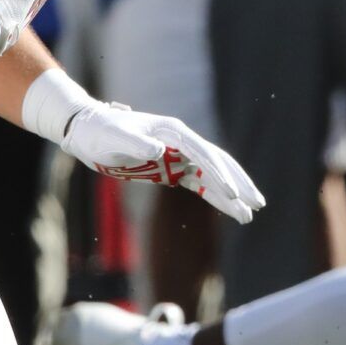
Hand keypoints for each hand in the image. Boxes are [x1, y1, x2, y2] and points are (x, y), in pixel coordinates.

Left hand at [65, 104, 264, 222]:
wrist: (87, 131)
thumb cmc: (100, 132)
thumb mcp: (114, 138)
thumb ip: (136, 143)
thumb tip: (160, 150)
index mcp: (173, 131)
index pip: (203, 154)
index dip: (220, 174)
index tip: (233, 194)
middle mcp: (180, 141)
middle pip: (217, 162)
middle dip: (238, 183)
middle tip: (258, 204)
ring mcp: (177, 154)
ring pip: (212, 175)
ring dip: (231, 193)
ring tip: (250, 214)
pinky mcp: (170, 168)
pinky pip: (198, 184)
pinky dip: (214, 196)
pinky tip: (229, 209)